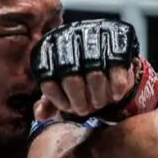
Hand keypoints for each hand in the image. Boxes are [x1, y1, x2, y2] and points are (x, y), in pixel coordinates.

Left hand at [31, 19, 157, 121]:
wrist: (104, 47)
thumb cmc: (78, 73)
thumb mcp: (60, 87)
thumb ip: (49, 103)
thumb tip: (40, 115)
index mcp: (49, 53)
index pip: (49, 84)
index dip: (61, 102)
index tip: (69, 107)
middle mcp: (69, 42)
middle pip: (72, 82)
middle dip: (80, 103)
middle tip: (86, 108)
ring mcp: (94, 42)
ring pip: (96, 77)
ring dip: (99, 98)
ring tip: (100, 102)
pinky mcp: (117, 47)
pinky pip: (117, 76)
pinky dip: (116, 91)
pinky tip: (115, 95)